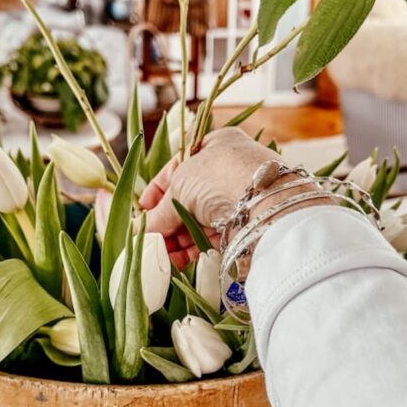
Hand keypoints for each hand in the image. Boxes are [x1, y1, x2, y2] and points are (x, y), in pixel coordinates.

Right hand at [140, 129, 280, 267]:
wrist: (265, 202)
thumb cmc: (219, 177)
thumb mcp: (179, 187)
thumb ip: (160, 211)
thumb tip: (141, 230)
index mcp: (215, 146)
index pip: (178, 169)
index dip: (157, 192)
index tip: (142, 212)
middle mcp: (228, 170)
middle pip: (188, 200)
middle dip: (167, 222)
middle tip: (150, 241)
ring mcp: (238, 198)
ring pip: (201, 220)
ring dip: (179, 239)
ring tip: (162, 256)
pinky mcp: (245, 225)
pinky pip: (214, 237)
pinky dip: (196, 249)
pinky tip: (180, 261)